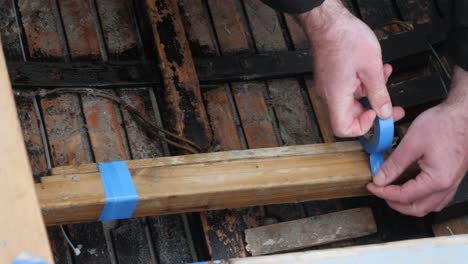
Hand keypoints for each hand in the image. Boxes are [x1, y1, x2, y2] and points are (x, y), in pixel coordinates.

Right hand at [298, 0, 403, 136]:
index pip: (343, 128)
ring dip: (371, 92)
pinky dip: (363, 83)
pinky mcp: (331, 77)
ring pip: (352, 100)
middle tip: (392, 107)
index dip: (362, 127)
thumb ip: (379, 94)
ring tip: (384, 77)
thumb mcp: (371, 68)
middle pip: (350, 115)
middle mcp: (329, 94)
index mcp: (336, 95)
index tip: (377, 116)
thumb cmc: (345, 39)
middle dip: (374, 110)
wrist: (328, 21)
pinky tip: (374, 70)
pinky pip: (348, 88)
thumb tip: (385, 112)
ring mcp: (329, 85)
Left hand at [367, 66, 467, 216]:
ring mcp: (452, 182)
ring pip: (429, 206)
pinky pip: (437, 197)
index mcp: (437, 180)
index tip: (372, 186)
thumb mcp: (412, 142)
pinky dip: (421, 198)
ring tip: (392, 193)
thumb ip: (394, 164)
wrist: (465, 114)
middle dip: (395, 204)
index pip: (404, 196)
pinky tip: (411, 188)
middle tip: (380, 192)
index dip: (383, 193)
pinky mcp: (453, 176)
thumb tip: (380, 178)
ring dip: (409, 204)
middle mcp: (447, 185)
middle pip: (418, 209)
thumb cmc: (445, 123)